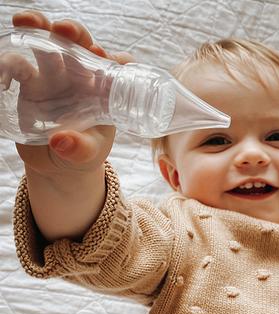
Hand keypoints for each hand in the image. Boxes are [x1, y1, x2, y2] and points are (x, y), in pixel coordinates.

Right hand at [10, 10, 132, 176]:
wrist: (58, 163)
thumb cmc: (84, 152)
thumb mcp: (89, 154)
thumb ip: (80, 149)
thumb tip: (61, 142)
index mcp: (101, 89)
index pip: (109, 65)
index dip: (105, 55)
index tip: (97, 53)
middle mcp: (79, 78)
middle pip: (78, 45)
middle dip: (72, 31)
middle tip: (63, 28)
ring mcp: (53, 78)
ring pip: (47, 45)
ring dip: (38, 29)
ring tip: (26, 23)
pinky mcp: (30, 84)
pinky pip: (19, 64)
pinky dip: (10, 61)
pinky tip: (6, 72)